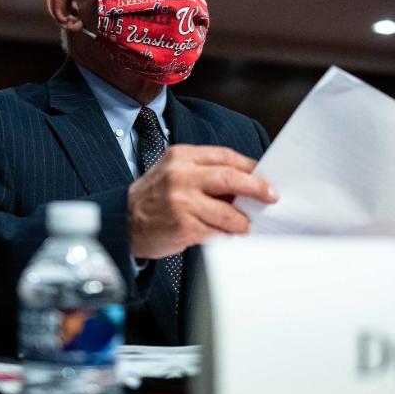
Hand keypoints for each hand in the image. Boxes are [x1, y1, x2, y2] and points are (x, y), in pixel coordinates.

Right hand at [128, 145, 277, 258]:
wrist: (122, 222)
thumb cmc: (153, 197)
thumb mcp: (174, 172)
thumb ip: (204, 172)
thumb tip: (245, 182)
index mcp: (181, 157)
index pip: (225, 157)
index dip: (249, 167)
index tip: (265, 177)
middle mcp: (181, 176)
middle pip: (231, 178)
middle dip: (257, 188)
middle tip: (271, 197)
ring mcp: (181, 202)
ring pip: (228, 212)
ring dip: (243, 221)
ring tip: (247, 225)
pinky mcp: (183, 227)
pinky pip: (217, 233)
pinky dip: (227, 236)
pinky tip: (229, 236)